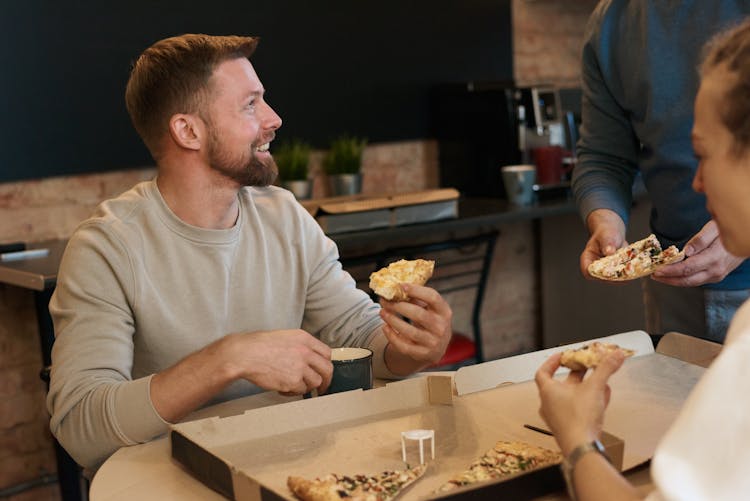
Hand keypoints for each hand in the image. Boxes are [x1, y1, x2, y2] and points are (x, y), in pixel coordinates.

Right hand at [150, 329, 332, 422]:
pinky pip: (300, 390)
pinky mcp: (292, 381)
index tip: (323, 371)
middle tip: (322, 387)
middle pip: (327, 369)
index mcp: (304, 338)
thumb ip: (300, 346)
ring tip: (293, 386)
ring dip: (307, 387)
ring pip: (315, 382)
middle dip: (326, 380)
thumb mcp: (284, 337)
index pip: (327, 352)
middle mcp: (305, 351)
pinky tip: (283, 389)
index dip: (326, 364)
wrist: (244, 354)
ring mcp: (300, 367)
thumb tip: (310, 358)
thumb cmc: (259, 345)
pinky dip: (294, 392)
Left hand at [378, 283, 452, 373]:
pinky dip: (392, 336)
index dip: (416, 290)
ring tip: (382, 312)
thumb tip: (396, 288)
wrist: (436, 348)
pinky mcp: (423, 354)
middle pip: (418, 314)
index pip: (433, 297)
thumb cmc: (429, 321)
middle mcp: (441, 327)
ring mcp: (433, 342)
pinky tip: (385, 327)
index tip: (400, 286)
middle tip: (385, 301)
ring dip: (393, 320)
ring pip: (409, 331)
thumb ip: (416, 298)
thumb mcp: (429, 309)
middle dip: (398, 307)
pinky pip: (404, 346)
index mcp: (444, 311)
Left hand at [534, 351, 624, 455]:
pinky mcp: (569, 428)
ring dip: (586, 388)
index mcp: (548, 392)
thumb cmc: (578, 420)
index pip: (543, 372)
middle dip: (577, 374)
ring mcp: (558, 417)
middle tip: (588, 366)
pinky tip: (602, 399)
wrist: (582, 448)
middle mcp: (549, 404)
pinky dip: (589, 402)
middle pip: (562, 383)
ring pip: (572, 397)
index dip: (552, 362)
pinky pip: (578, 410)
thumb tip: (615, 355)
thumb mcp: (594, 388)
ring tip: (600, 381)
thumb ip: (606, 369)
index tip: (562, 356)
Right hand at [581, 209, 626, 278]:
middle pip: (603, 278)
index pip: (588, 272)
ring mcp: (605, 272)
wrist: (612, 233)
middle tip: (628, 268)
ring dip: (624, 275)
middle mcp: (595, 268)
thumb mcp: (606, 235)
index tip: (612, 269)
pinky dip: (629, 273)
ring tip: (633, 267)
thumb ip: (607, 243)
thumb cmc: (606, 233)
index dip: (599, 274)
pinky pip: (621, 277)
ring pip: (614, 280)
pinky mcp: (614, 273)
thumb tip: (610, 252)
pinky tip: (635, 268)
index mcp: (587, 260)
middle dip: (616, 276)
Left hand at [652, 220, 743, 285]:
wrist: (745, 239)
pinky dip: (682, 279)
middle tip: (653, 275)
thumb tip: (686, 251)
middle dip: (668, 279)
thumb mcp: (714, 228)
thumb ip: (700, 239)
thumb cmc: (727, 231)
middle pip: (687, 280)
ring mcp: (716, 276)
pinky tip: (672, 275)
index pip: (687, 268)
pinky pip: (695, 280)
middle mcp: (715, 271)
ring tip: (659, 276)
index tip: (657, 270)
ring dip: (673, 281)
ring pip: (690, 283)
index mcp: (714, 258)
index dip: (670, 271)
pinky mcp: (715, 276)